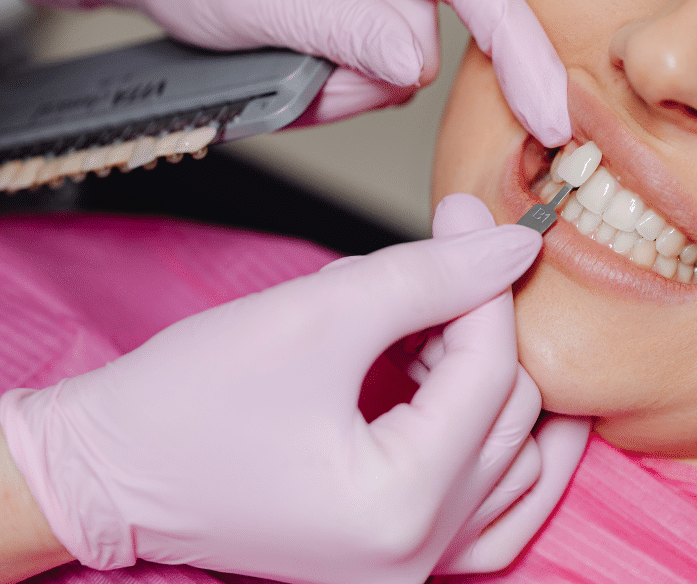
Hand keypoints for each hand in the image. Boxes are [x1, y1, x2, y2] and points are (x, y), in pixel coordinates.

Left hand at [0, 0, 569, 144]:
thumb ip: (348, 29)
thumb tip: (414, 67)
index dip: (520, 53)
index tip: (548, 116)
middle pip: (423, 49)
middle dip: (358, 79)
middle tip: (293, 67)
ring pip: (391, 72)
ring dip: (335, 86)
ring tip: (278, 57)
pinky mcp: (361, 9)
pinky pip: (367, 71)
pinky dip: (327, 85)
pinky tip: (288, 63)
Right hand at [0, 204, 565, 583]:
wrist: (108, 471)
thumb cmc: (187, 400)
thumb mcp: (317, 314)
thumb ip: (428, 276)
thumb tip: (512, 248)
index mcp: (400, 504)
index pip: (490, 374)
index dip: (485, 284)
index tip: (470, 221)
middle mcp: (417, 555)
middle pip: (510, 417)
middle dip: (482, 329)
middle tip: (443, 264)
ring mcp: (409, 568)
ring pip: (515, 465)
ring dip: (490, 385)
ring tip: (434, 330)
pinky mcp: (395, 559)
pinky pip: (492, 514)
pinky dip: (494, 447)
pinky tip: (469, 390)